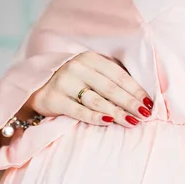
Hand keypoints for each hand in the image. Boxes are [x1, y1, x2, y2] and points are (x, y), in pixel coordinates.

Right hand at [26, 52, 153, 127]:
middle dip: (130, 103)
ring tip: (132, 122)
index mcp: (90, 59)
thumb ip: (109, 80)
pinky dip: (94, 117)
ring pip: (96, 100)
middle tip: (145, 115)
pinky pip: (78, 111)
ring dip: (117, 112)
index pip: (118, 75)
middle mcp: (77, 68)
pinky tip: (108, 122)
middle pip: (110, 88)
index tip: (149, 103)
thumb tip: (140, 98)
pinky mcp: (54, 99)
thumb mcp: (89, 73)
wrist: (35, 86)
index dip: (135, 90)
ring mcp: (64, 83)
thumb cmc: (71, 82)